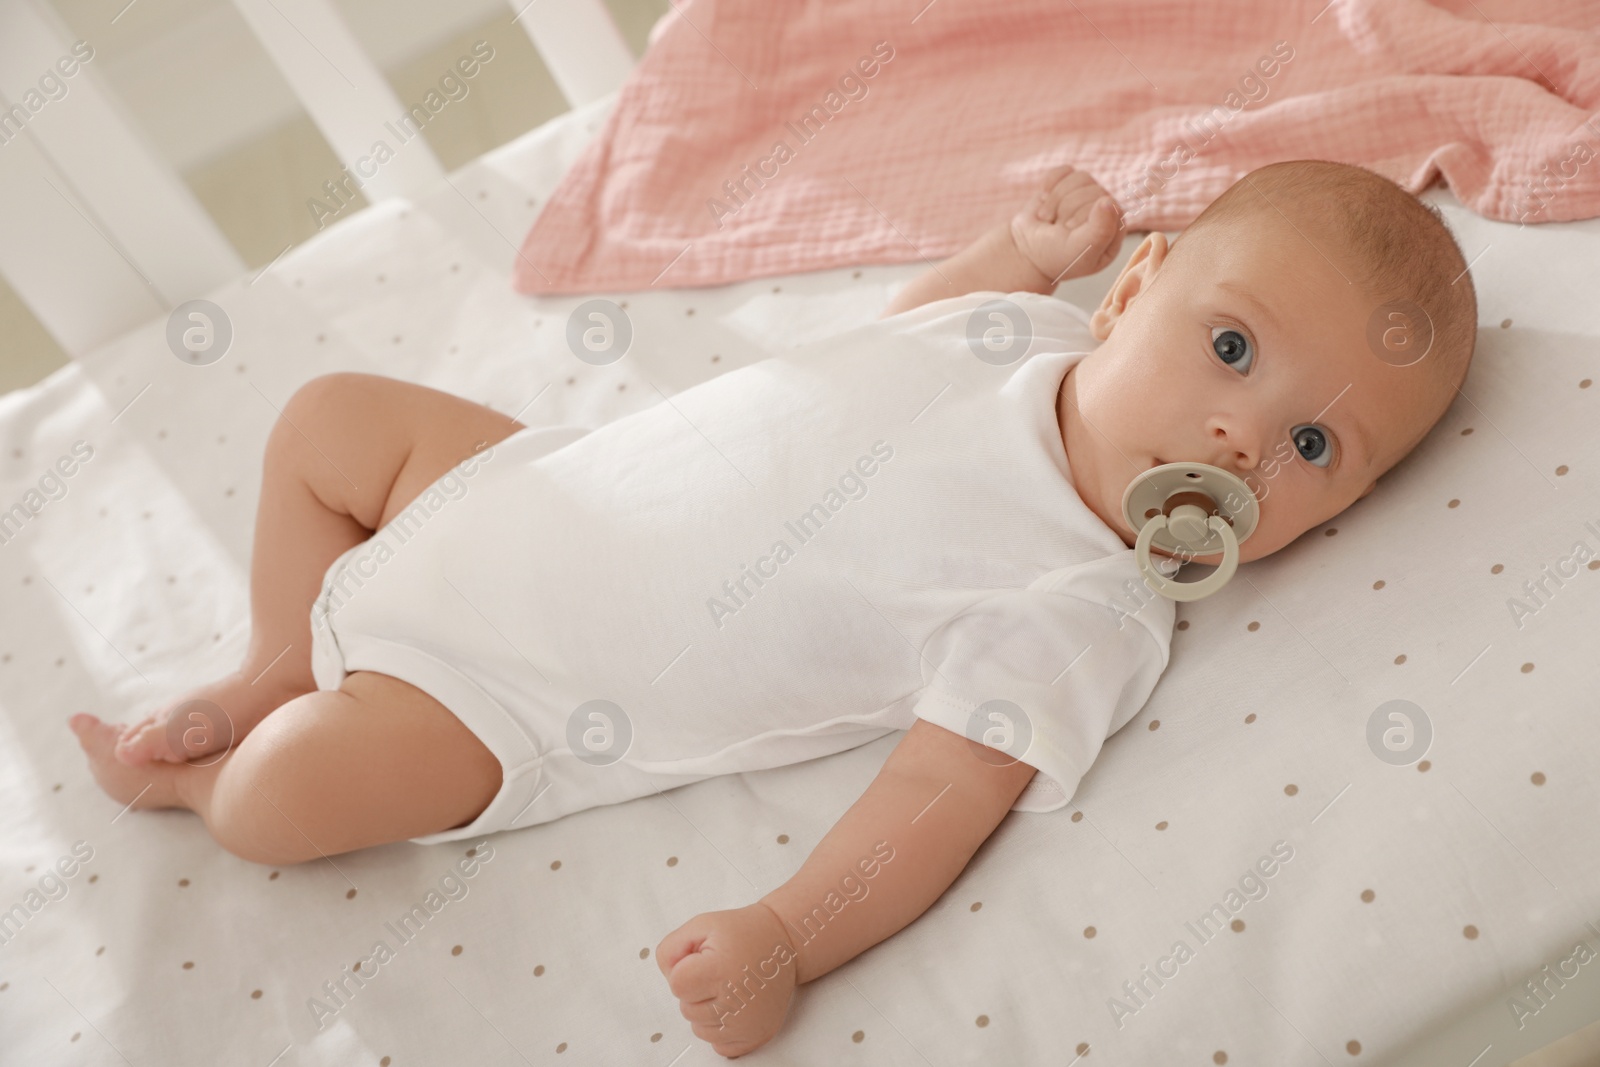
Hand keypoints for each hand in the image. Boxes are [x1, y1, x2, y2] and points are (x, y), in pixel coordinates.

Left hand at [656, 903, 799, 1057]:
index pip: (677, 985)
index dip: (684, 971)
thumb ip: (671, 949)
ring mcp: (747, 1023)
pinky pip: (718, 1045)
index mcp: (721, 970)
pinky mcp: (755, 1037)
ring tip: (728, 986)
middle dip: (696, 991)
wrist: (784, 944)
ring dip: (706, 1010)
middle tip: (719, 972)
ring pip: (699, 1029)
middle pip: (686, 1009)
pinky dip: (721, 1028)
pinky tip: (734, 1006)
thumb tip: (668, 976)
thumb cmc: (743, 934)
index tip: (702, 961)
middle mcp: (736, 1001)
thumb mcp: (701, 925)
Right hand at [1009, 164, 1124, 284]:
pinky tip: (1045, 200)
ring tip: (1049, 218)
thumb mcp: (1079, 252)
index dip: (1081, 215)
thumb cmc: (1056, 257)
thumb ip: (1099, 232)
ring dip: (1056, 199)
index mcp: (1114, 228)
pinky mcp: (1070, 183)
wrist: (1027, 253)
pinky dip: (1049, 184)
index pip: (1107, 205)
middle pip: (1092, 189)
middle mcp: (1105, 209)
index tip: (1068, 232)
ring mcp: (1087, 194)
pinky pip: (1064, 171)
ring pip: (1079, 177)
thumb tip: (1108, 201)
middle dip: (1066, 209)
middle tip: (1058, 228)